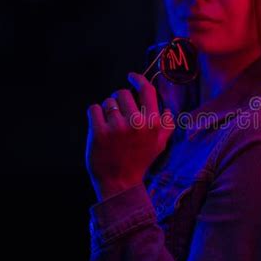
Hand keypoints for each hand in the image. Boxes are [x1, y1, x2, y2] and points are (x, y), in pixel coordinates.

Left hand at [86, 73, 174, 200]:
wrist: (119, 183)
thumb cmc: (139, 162)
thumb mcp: (159, 145)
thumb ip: (166, 126)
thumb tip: (166, 109)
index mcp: (154, 124)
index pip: (147, 90)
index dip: (138, 79)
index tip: (131, 77)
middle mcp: (137, 123)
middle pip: (123, 93)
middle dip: (119, 100)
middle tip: (119, 114)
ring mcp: (117, 127)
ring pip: (108, 101)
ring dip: (107, 110)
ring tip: (110, 125)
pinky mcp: (99, 132)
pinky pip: (94, 109)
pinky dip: (95, 115)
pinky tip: (99, 127)